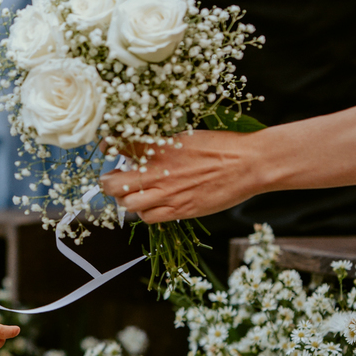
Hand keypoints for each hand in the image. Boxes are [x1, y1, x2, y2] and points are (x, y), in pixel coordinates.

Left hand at [100, 129, 271, 221]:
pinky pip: (148, 218)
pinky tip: (152, 205)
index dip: (107, 146)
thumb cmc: (222, 146)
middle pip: (113, 184)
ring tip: (132, 193)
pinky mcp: (180, 210)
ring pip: (127, 204)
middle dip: (108, 182)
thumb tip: (143, 146)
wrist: (248, 164)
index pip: (118, 144)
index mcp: (159, 147)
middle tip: (113, 178)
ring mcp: (168, 194)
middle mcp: (158, 172)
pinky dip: (144, 213)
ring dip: (125, 199)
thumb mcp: (186, 136)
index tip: (108, 147)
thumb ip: (161, 144)